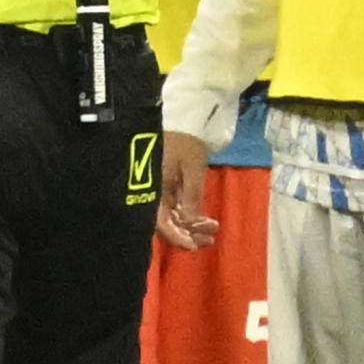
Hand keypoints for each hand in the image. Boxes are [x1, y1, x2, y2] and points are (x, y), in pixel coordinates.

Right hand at [156, 131, 215, 250]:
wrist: (182, 116)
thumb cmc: (185, 140)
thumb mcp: (192, 168)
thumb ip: (191, 196)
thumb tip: (190, 223)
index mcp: (153, 189)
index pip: (162, 223)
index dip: (178, 238)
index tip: (195, 246)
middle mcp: (151, 192)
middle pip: (166, 223)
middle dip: (188, 234)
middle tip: (210, 239)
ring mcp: (157, 189)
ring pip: (171, 216)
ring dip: (190, 226)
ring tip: (212, 229)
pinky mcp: (164, 184)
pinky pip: (174, 206)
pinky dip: (188, 214)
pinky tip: (203, 218)